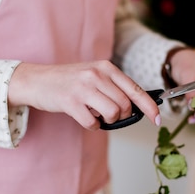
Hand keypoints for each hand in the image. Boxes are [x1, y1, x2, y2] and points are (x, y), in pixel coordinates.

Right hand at [8, 61, 160, 129]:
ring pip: (112, 114)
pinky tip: (85, 117)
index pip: (135, 90)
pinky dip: (92, 125)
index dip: (149, 107)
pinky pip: (93, 123)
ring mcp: (83, 88)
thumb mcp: (93, 75)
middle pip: (125, 105)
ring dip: (107, 120)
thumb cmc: (68, 81)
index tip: (157, 119)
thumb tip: (139, 106)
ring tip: (96, 114)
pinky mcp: (71, 102)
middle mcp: (96, 75)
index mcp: (106, 67)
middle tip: (110, 115)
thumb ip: (114, 86)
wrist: (37, 80)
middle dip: (122, 116)